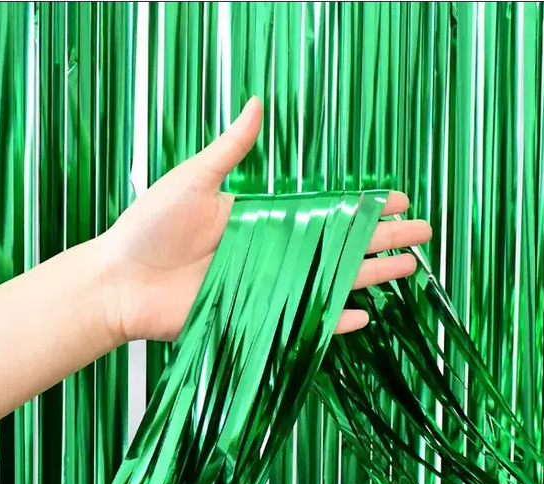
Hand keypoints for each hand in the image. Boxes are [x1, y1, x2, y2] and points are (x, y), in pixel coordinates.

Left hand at [98, 97, 430, 342]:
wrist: (121, 282)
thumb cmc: (150, 228)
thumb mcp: (193, 180)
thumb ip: (230, 149)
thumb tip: (258, 105)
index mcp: (266, 218)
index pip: (327, 210)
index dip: (363, 205)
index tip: (398, 199)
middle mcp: (275, 251)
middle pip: (341, 244)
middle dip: (383, 239)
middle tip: (422, 235)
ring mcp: (269, 286)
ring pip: (332, 279)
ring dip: (370, 275)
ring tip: (409, 270)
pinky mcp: (258, 316)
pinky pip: (304, 320)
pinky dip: (332, 319)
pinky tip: (363, 315)